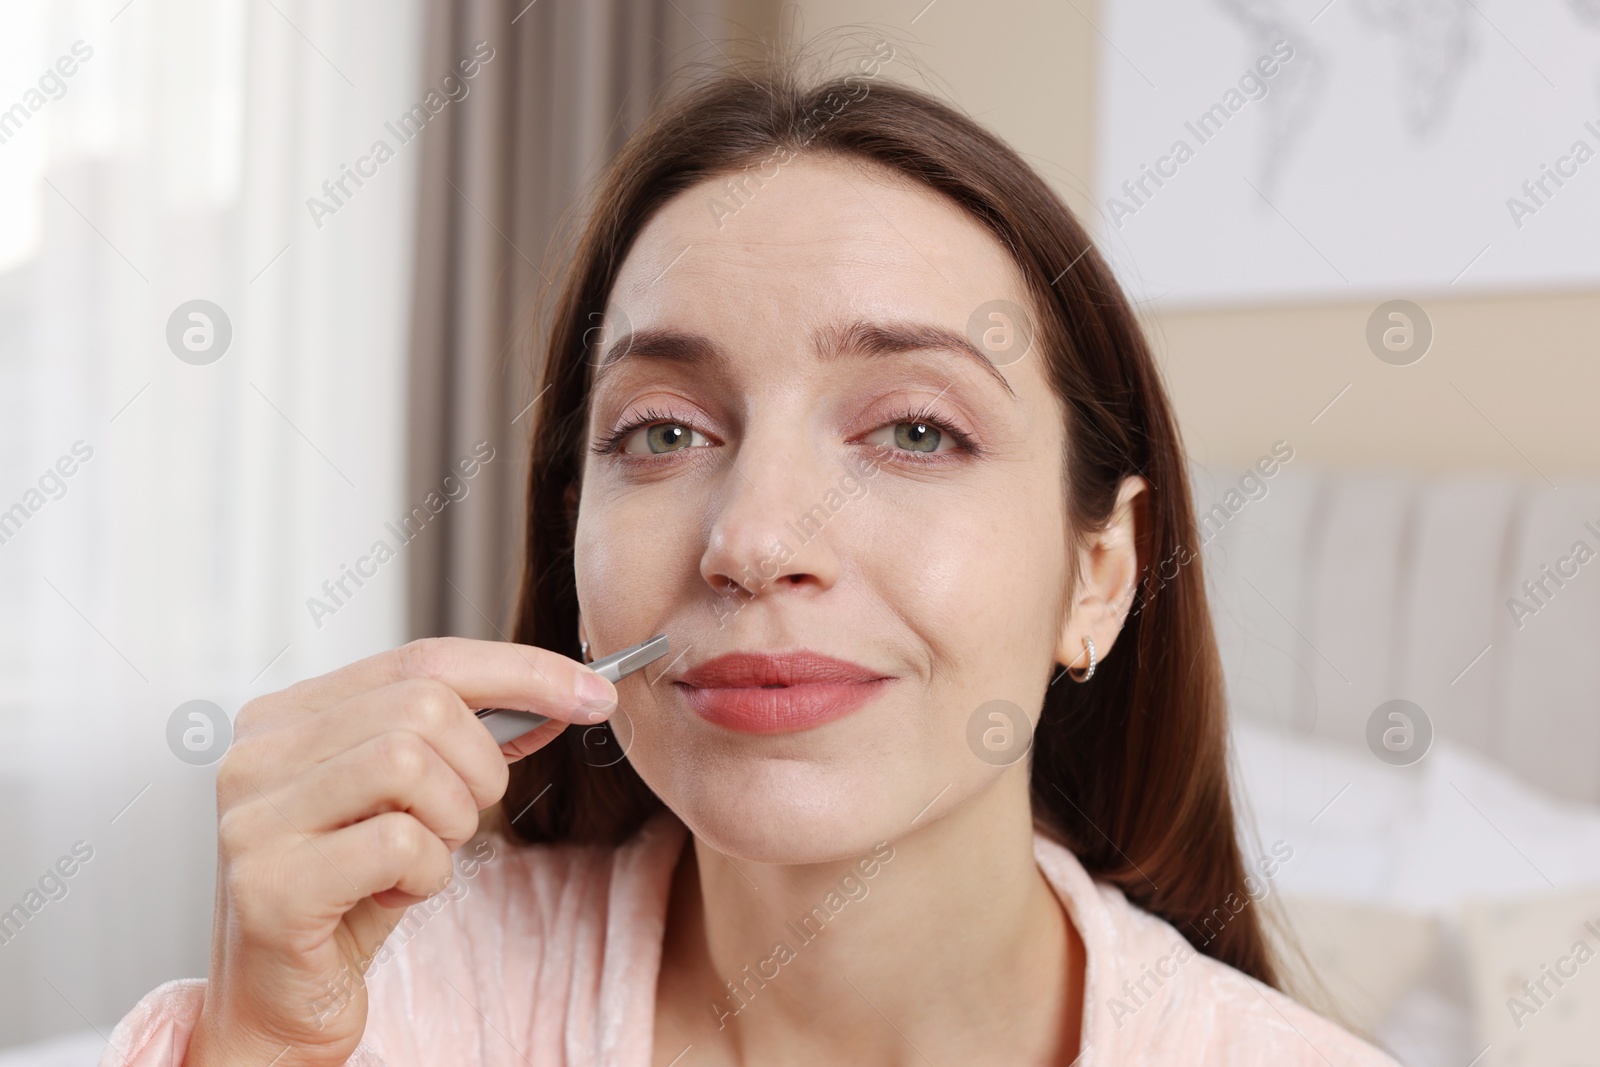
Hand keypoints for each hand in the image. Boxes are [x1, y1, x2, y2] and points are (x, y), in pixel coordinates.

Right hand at [184, 637, 615, 1065]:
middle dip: (480, 766)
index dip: (523, 671)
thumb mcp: (414, 802)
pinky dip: (426, 874)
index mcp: (288, 714)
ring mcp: (253, 816)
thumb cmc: (349, 894)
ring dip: (451, 822)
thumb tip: (566, 696)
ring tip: (422, 859)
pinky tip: (395, 895)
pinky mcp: (269, 883)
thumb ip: (469, 740)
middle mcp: (256, 752)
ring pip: (408, 762)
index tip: (595, 694)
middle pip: (424, 706)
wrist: (281, 1003)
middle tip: (464, 818)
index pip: (425, 658)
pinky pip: (398, 844)